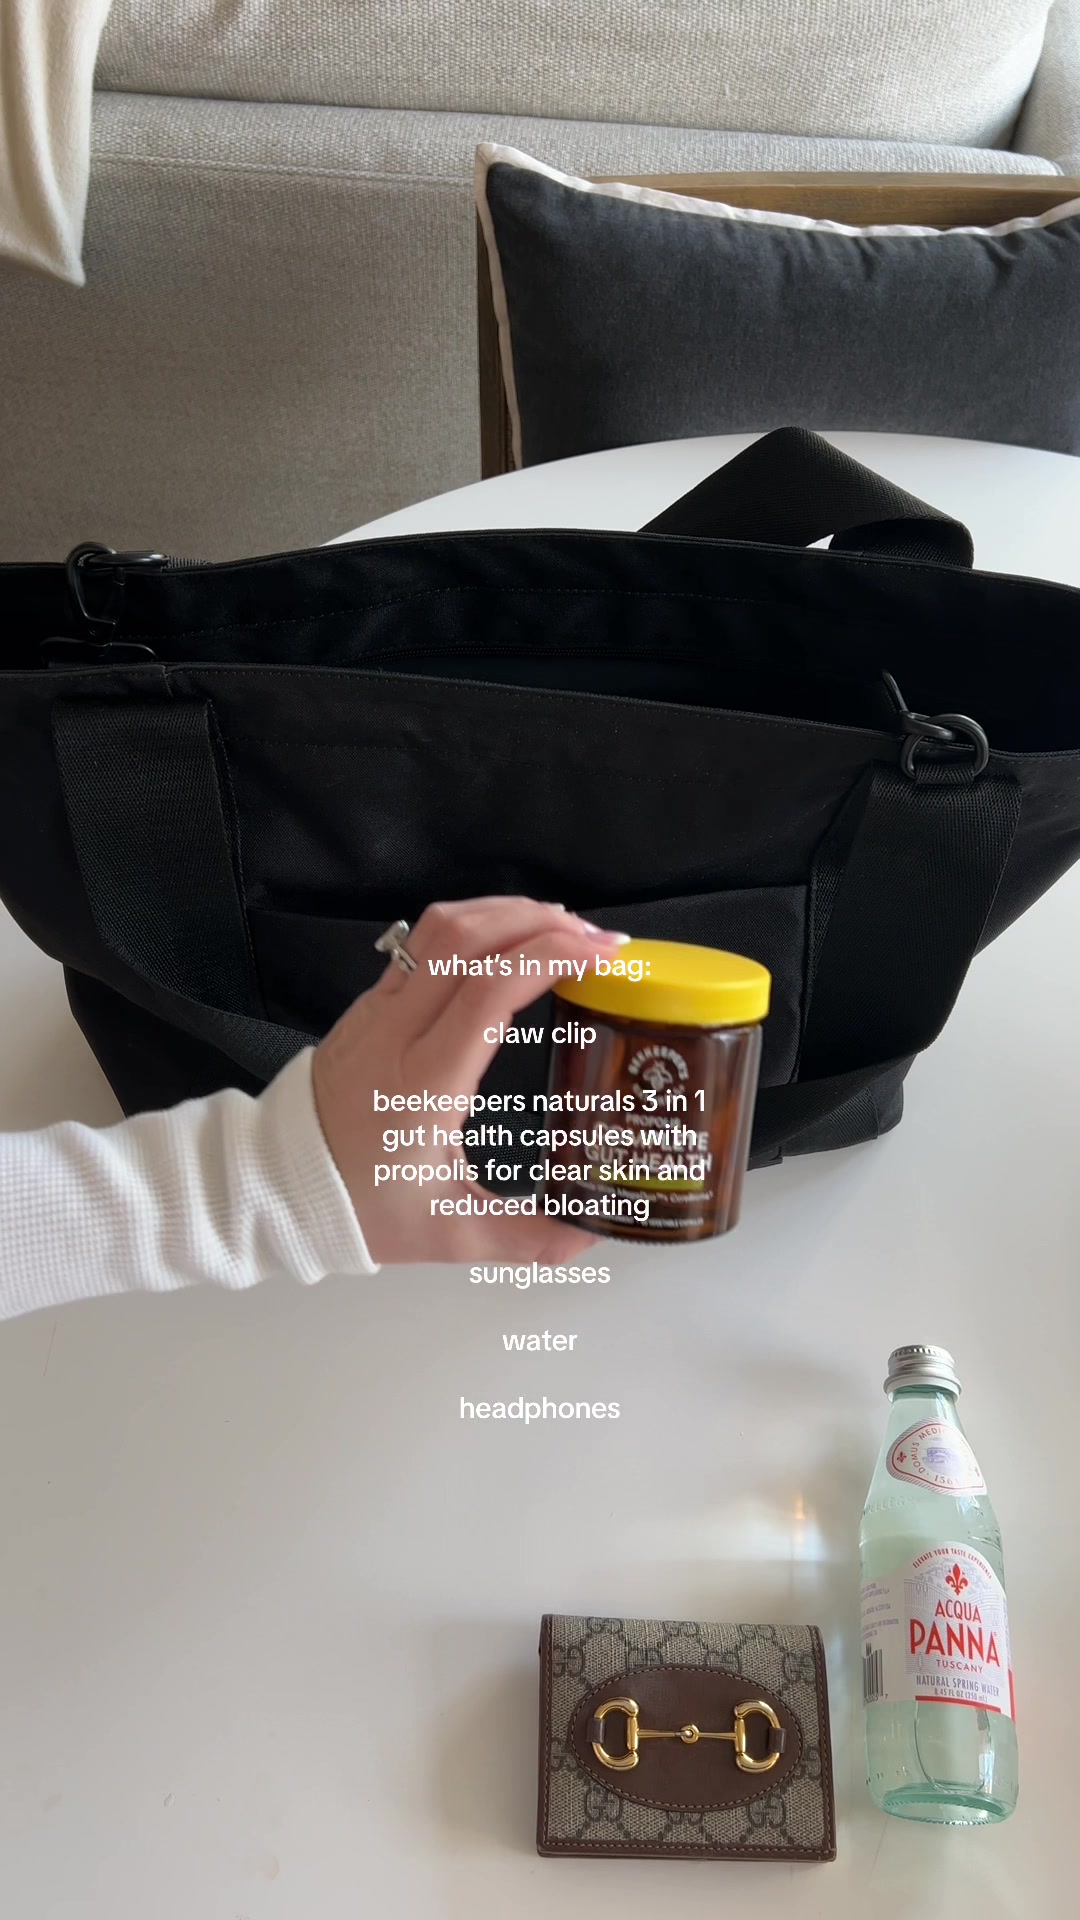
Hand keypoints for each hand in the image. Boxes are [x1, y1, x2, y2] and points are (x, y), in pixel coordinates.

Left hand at [312, 897, 626, 1264]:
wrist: (274, 1186)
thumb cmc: (359, 1207)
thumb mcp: (450, 1233)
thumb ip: (528, 1238)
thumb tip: (592, 1235)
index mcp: (426, 1082)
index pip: (491, 989)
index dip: (552, 956)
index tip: (602, 955)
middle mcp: (399, 1033)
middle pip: (470, 939)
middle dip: (541, 922)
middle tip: (597, 939)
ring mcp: (379, 1011)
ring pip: (442, 928)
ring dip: (506, 913)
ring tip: (560, 927)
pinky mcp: (370, 1005)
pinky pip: (423, 943)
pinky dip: (476, 927)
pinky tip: (508, 943)